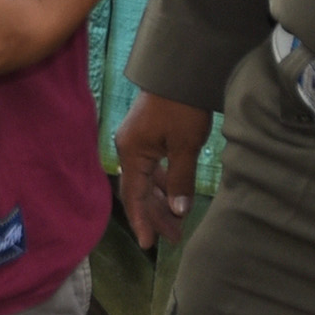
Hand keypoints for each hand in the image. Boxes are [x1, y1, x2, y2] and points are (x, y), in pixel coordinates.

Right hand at [114, 94, 212, 247]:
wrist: (181, 69)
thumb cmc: (182, 106)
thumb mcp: (185, 146)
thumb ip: (180, 179)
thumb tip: (179, 210)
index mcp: (132, 154)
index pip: (134, 196)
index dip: (142, 221)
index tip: (148, 245)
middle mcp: (129, 150)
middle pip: (140, 190)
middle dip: (157, 214)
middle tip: (175, 237)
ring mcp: (137, 141)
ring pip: (147, 179)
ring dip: (162, 200)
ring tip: (179, 220)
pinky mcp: (148, 135)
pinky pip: (152, 167)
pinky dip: (163, 182)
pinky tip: (175, 193)